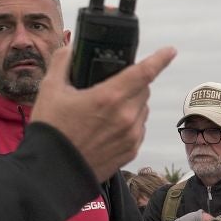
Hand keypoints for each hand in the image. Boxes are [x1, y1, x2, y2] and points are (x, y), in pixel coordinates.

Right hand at [31, 45, 176, 176]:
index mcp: (109, 97)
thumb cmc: (51, 130)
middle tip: (112, 87)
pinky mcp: (131, 151)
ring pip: (143, 109)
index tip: (170, 51)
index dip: (159, 59)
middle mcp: (126, 116)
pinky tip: (109, 128)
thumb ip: (62, 62)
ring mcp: (131, 136)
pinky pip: (139, 129)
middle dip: (133, 83)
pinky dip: (130, 124)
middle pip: (144, 90)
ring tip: (106, 111)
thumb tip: (71, 49)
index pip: (143, 72)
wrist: (53, 171)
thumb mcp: (50, 89)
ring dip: (132, 104)